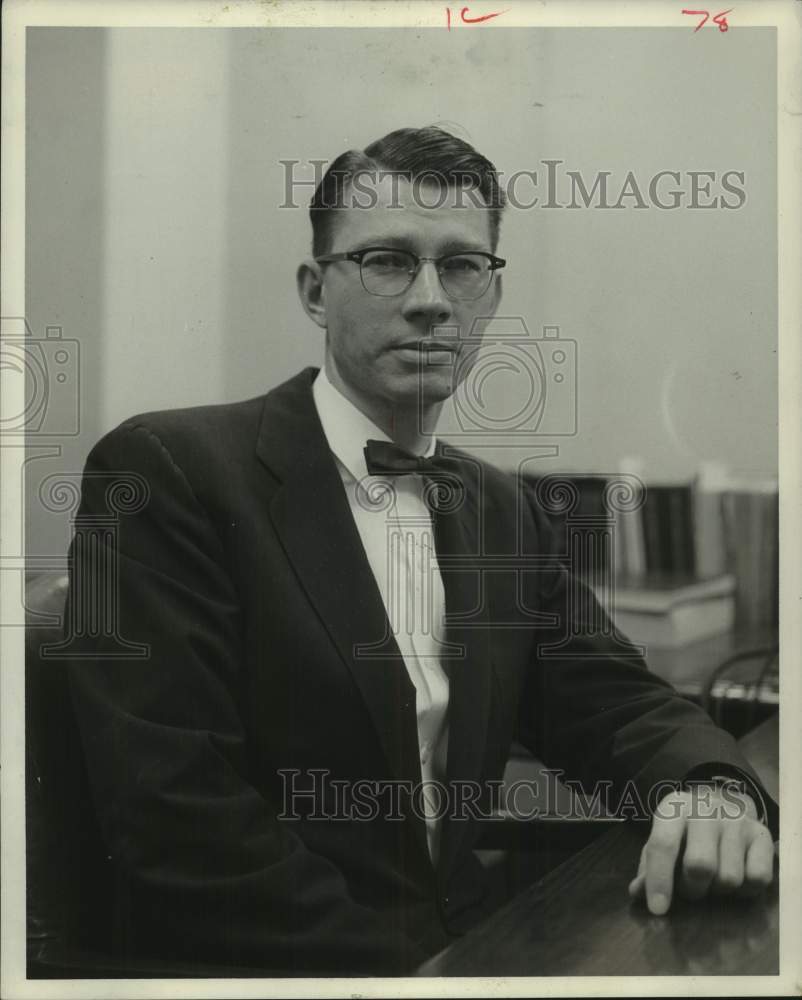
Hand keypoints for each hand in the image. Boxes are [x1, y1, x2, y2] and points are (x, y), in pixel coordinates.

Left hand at [628, 783, 774, 914]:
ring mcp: (737, 820)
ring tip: (713, 880)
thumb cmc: (684, 830)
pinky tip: (737, 876)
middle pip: (700, 865)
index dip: (659, 879)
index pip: (664, 845)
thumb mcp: (663, 839)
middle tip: (692, 889)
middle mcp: (706, 810)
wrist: (721, 803)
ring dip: (718, 890)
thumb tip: (637, 893)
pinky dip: (746, 890)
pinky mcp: (761, 835)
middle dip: (693, 889)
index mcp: (674, 808)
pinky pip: (758, 879)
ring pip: (730, 878)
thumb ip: (648, 866)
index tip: (657, 909)